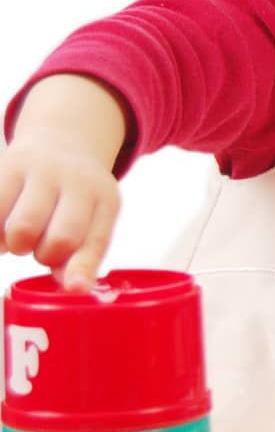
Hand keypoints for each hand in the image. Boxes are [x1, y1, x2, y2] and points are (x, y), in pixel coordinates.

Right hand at [1, 75, 126, 290]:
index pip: (96, 240)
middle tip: (39, 248)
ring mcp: (43, 172)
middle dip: (44, 255)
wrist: (61, 142)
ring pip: (22, 228)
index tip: (73, 288)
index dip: (82, 268)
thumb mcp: (93, 218)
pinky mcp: (8, 167)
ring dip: (15, 245)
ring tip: (20, 237)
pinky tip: (1, 229)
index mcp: (105, 199)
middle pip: (61, 237)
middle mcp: (78, 182)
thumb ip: (83, 253)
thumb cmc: (77, 198)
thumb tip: (72, 287)